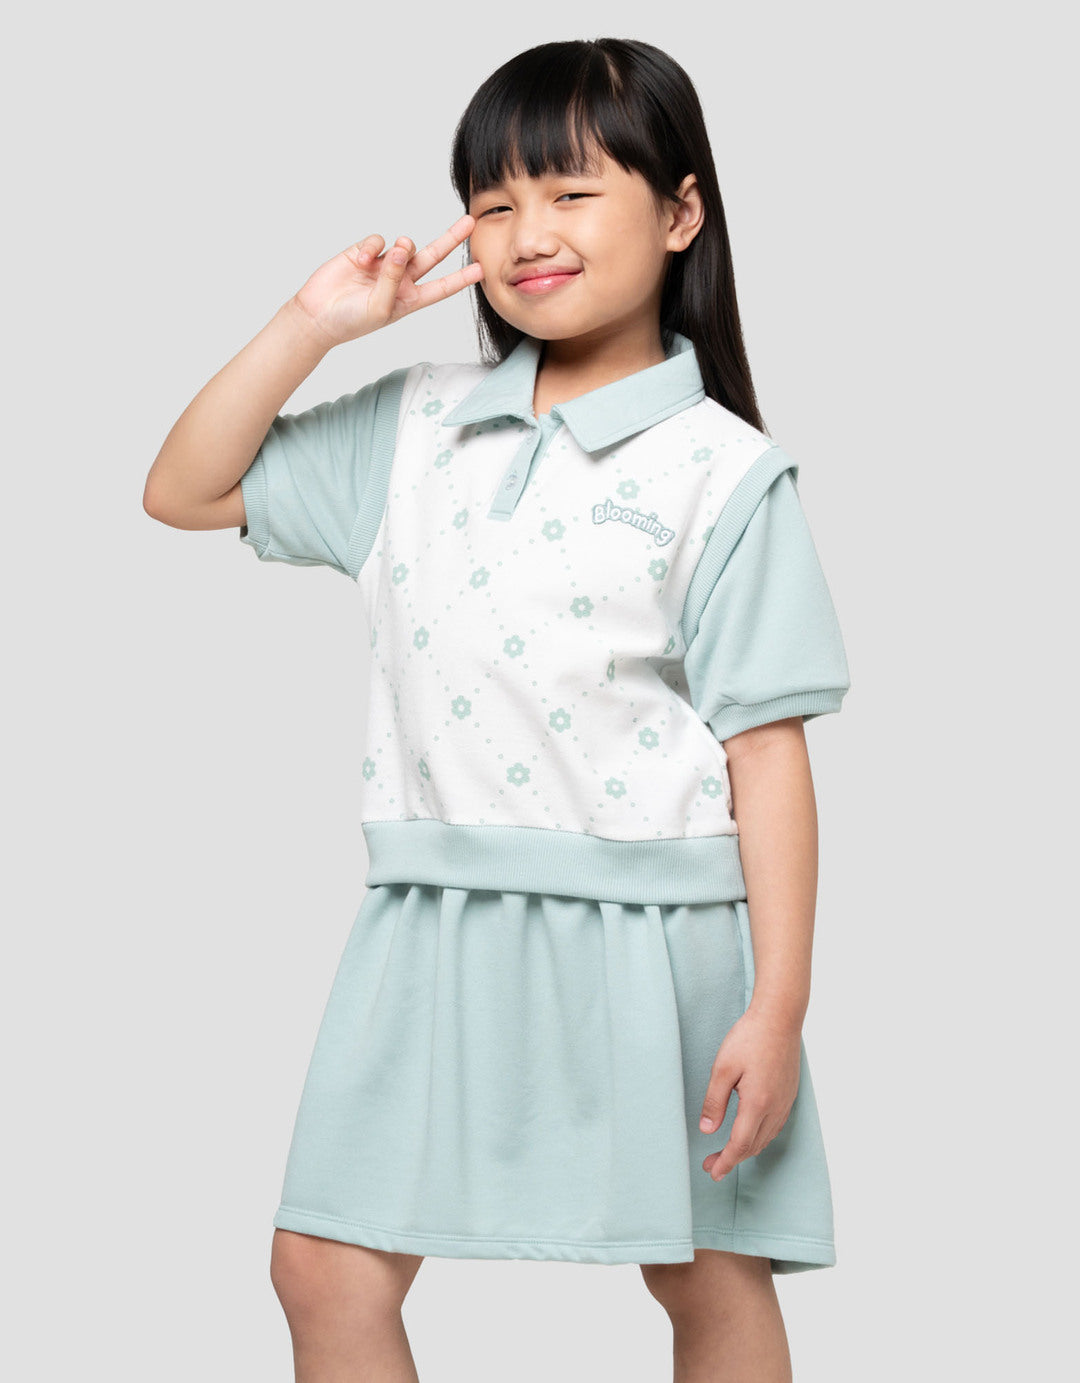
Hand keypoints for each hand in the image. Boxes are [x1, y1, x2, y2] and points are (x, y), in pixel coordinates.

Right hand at [291, 214, 484, 346]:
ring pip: (404, 245)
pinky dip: (372, 249)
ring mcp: (384, 265)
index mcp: (410, 300)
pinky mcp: (365, 252)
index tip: (481, 269)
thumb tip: (402, 247)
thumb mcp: (380, 307)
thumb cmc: (351, 320)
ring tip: (384, 262)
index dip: (460, 278)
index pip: (441, 288)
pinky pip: (378, 241)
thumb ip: (394, 278)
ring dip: (399, 250)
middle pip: (432, 256)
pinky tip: (361, 261)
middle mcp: (401, 280)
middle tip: (469, 222)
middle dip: (450, 239)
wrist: (317, 314)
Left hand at [698, 1003, 801, 1181]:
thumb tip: (708, 1130)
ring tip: (727, 1153)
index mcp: (757, 1104)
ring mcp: (785, 1102)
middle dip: (732, 1159)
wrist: (780, 1018)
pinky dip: (760, 1137)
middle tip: (711, 1165)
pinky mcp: (789, 1094)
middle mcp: (775, 1108)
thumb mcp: (723, 1068)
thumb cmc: (749, 1038)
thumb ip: (715, 1101)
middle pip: (753, 1146)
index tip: (712, 1172)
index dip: (725, 1162)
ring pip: (765, 1138)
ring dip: (746, 1150)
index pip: (740, 1145)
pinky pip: (774, 1126)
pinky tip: (750, 1134)